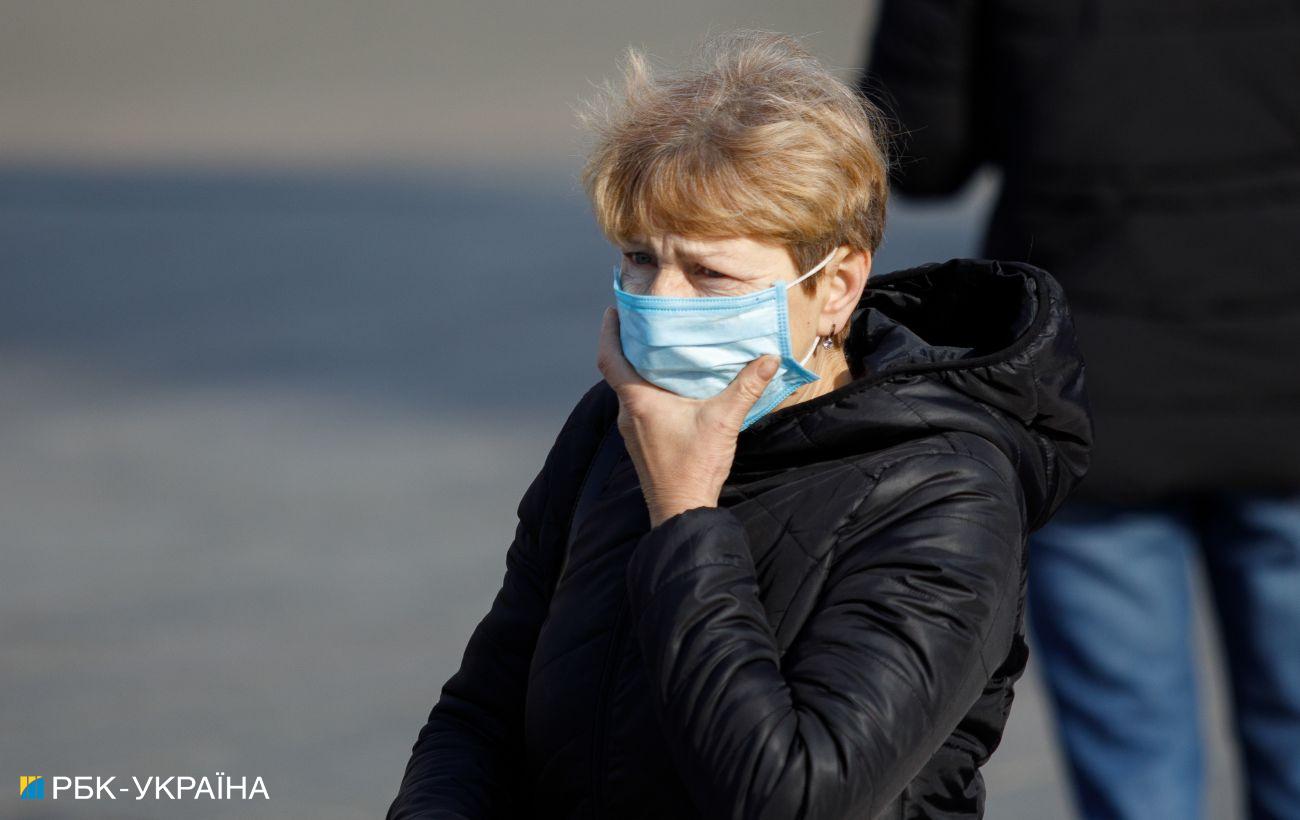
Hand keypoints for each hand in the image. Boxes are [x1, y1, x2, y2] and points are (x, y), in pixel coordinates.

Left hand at [596, 306, 780, 527]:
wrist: (681, 510)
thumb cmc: (694, 467)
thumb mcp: (723, 421)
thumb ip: (746, 387)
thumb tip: (769, 358)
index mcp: (638, 401)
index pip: (609, 358)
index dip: (608, 332)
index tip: (613, 310)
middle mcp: (628, 413)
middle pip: (618, 370)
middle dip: (627, 344)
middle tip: (644, 321)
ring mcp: (632, 430)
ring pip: (628, 389)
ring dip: (638, 368)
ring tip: (659, 347)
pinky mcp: (641, 443)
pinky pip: (638, 406)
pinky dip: (647, 389)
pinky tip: (671, 386)